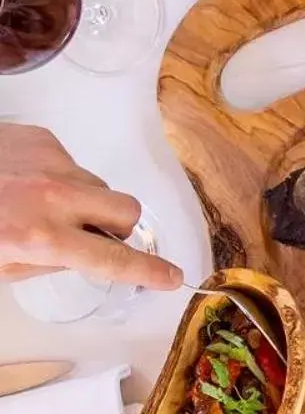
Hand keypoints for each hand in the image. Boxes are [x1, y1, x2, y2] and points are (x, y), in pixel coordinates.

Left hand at [0, 124, 180, 288]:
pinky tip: (22, 181)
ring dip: (83, 200)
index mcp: (41, 237)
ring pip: (97, 184)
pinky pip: (69, 161)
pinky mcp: (41, 137)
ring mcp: (50, 161)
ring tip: (37, 204)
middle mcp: (54, 195)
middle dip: (120, 227)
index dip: (147, 271)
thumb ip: (46, 262)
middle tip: (92, 235)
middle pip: (127, 210)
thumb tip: (80, 255)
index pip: (112, 259)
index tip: (172, 276)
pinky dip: (56, 175)